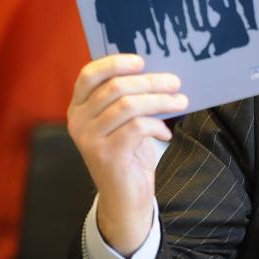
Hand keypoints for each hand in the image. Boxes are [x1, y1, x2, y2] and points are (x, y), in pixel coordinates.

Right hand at [68, 54, 187, 255]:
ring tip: (181, 102)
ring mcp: (88, 138)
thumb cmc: (129, 152)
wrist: (125, 197)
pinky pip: (136, 127)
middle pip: (115, 87)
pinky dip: (157, 126)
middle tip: (176, 82)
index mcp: (79, 107)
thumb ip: (129, 98)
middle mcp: (78, 121)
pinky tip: (165, 134)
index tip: (142, 61)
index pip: (88, 75)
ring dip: (160, 101)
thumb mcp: (125, 122)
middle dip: (150, 82)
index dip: (114, 63)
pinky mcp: (105, 154)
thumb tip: (159, 71)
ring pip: (127, 105)